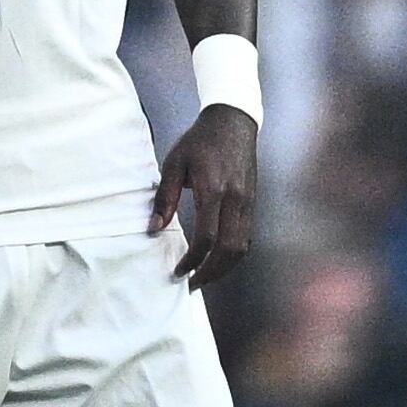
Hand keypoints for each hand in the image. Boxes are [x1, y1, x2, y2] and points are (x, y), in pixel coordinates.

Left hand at [150, 103, 258, 287]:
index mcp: (214, 190)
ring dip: (224, 268)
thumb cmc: (200, 140)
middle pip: (229, 250)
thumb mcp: (174, 163)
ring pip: (242, 247)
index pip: (207, 238)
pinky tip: (218, 260)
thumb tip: (153, 229)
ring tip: (204, 276)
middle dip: (210, 273)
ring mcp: (248, 202)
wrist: (233, 121)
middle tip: (191, 284)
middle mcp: (236, 200)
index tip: (178, 270)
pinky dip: (233, 254)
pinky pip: (246, 237)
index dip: (192, 260)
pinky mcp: (252, 203)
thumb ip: (165, 198)